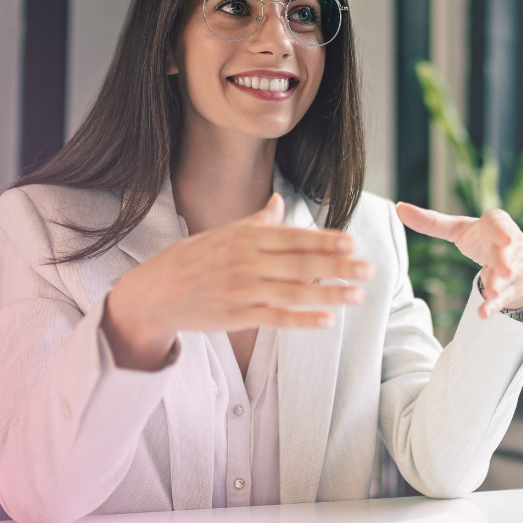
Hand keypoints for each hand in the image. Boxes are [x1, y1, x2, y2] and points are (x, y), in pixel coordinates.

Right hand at [103, 193, 374, 369]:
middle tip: (369, 269)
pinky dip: (302, 320)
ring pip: (292, 291)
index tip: (352, 243)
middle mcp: (245, 261)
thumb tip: (279, 201)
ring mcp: (241, 290)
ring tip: (357, 295)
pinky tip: (327, 321)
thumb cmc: (192, 260)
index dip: (324, 240)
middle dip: (337, 266)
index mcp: (245, 237)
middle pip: (299, 263)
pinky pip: (274, 318)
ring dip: (328, 293)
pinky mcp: (236, 316)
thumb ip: (256, 221)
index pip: (293, 237)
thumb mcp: (222, 234)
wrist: (153, 293)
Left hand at [396, 202, 522, 318]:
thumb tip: (398, 207)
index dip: (502, 231)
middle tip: (503, 270)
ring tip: (491, 292)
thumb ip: (431, 221)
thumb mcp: (459, 229)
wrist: (516, 262)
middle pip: (506, 254)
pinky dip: (493, 306)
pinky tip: (483, 314)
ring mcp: (513, 268)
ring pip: (506, 278)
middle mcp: (509, 246)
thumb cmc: (483, 240)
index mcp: (495, 224)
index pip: (499, 225)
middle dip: (504, 261)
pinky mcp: (512, 289)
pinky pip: (503, 298)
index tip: (504, 238)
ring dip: (499, 286)